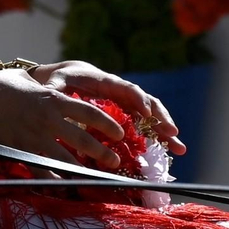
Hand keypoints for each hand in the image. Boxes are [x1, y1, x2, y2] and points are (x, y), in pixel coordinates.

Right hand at [0, 68, 129, 170]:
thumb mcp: (26, 79)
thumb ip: (42, 85)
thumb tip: (47, 83)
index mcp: (54, 99)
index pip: (89, 112)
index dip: (107, 124)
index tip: (120, 133)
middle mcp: (49, 119)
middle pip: (83, 139)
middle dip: (102, 152)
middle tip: (114, 161)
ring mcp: (35, 136)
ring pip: (66, 158)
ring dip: (82, 170)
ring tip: (93, 178)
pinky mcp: (21, 150)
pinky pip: (41, 169)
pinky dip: (52, 179)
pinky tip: (61, 186)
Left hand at [32, 60, 185, 154]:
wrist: (66, 78)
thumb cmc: (63, 79)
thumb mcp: (57, 83)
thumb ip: (55, 88)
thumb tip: (49, 92)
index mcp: (108, 83)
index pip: (128, 89)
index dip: (139, 100)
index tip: (146, 113)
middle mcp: (122, 93)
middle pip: (147, 103)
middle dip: (161, 118)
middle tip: (172, 134)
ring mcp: (126, 105)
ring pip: (151, 116)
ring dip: (165, 130)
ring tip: (179, 147)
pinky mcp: (126, 116)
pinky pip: (145, 125)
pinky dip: (157, 137)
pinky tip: (169, 151)